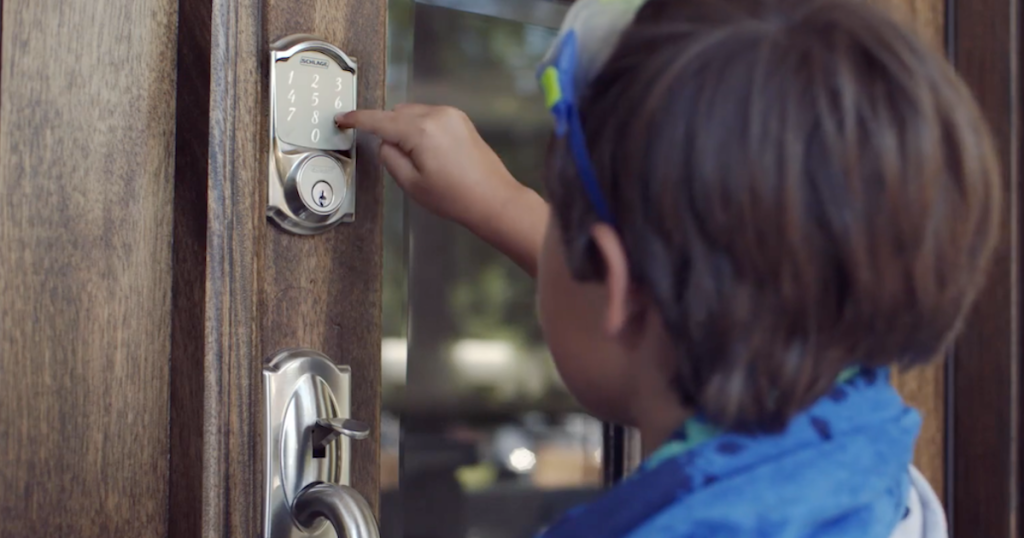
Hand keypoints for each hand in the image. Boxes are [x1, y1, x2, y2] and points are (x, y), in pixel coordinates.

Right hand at [336, 104, 549, 275]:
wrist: (493, 199)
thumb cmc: (455, 197)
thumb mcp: (411, 184)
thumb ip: (390, 158)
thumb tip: (384, 142)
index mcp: (421, 131)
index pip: (379, 120)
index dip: (357, 119)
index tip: (343, 118)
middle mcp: (437, 115)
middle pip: (396, 114)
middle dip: (388, 130)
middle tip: (398, 161)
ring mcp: (451, 115)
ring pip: (413, 113)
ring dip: (406, 129)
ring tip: (421, 163)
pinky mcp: (461, 120)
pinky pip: (430, 117)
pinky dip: (422, 129)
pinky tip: (433, 155)